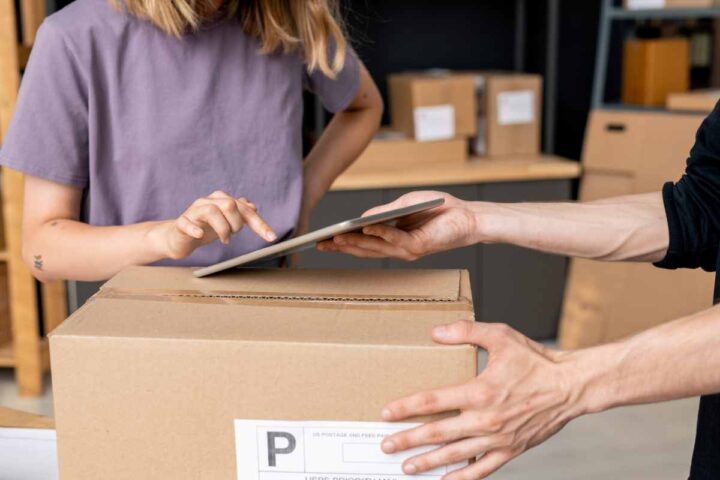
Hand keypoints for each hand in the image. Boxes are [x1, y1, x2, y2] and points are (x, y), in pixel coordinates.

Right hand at [151, 191, 276, 259]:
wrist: (178, 237)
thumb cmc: (204, 228)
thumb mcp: (225, 222)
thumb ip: (239, 213)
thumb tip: (253, 206)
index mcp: (221, 200)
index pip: (245, 209)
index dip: (259, 224)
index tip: (272, 237)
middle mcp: (208, 201)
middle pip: (229, 204)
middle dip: (236, 223)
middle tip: (233, 235)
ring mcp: (193, 211)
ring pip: (211, 210)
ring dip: (222, 228)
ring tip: (224, 239)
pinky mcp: (181, 223)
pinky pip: (187, 223)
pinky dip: (195, 229)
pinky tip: (200, 235)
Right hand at [317, 191, 476, 260]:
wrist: (468, 215)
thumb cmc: (437, 208)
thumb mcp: (404, 204)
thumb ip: (383, 212)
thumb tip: (361, 218)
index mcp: (393, 240)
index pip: (363, 244)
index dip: (342, 243)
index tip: (322, 240)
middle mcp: (398, 249)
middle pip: (365, 250)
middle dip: (342, 247)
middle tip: (321, 243)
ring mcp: (408, 249)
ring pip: (376, 248)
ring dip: (356, 243)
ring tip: (337, 237)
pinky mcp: (419, 245)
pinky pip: (396, 239)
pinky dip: (381, 233)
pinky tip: (367, 228)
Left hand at [380, 321, 583, 478]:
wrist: (570, 387)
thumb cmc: (535, 360)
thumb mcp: (501, 336)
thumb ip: (466, 332)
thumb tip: (435, 332)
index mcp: (479, 390)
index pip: (432, 401)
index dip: (406, 408)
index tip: (386, 413)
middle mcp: (485, 418)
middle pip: (437, 433)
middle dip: (408, 440)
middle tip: (386, 445)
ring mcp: (497, 438)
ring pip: (455, 456)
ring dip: (428, 463)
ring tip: (406, 467)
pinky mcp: (510, 450)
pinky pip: (481, 470)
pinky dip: (461, 478)